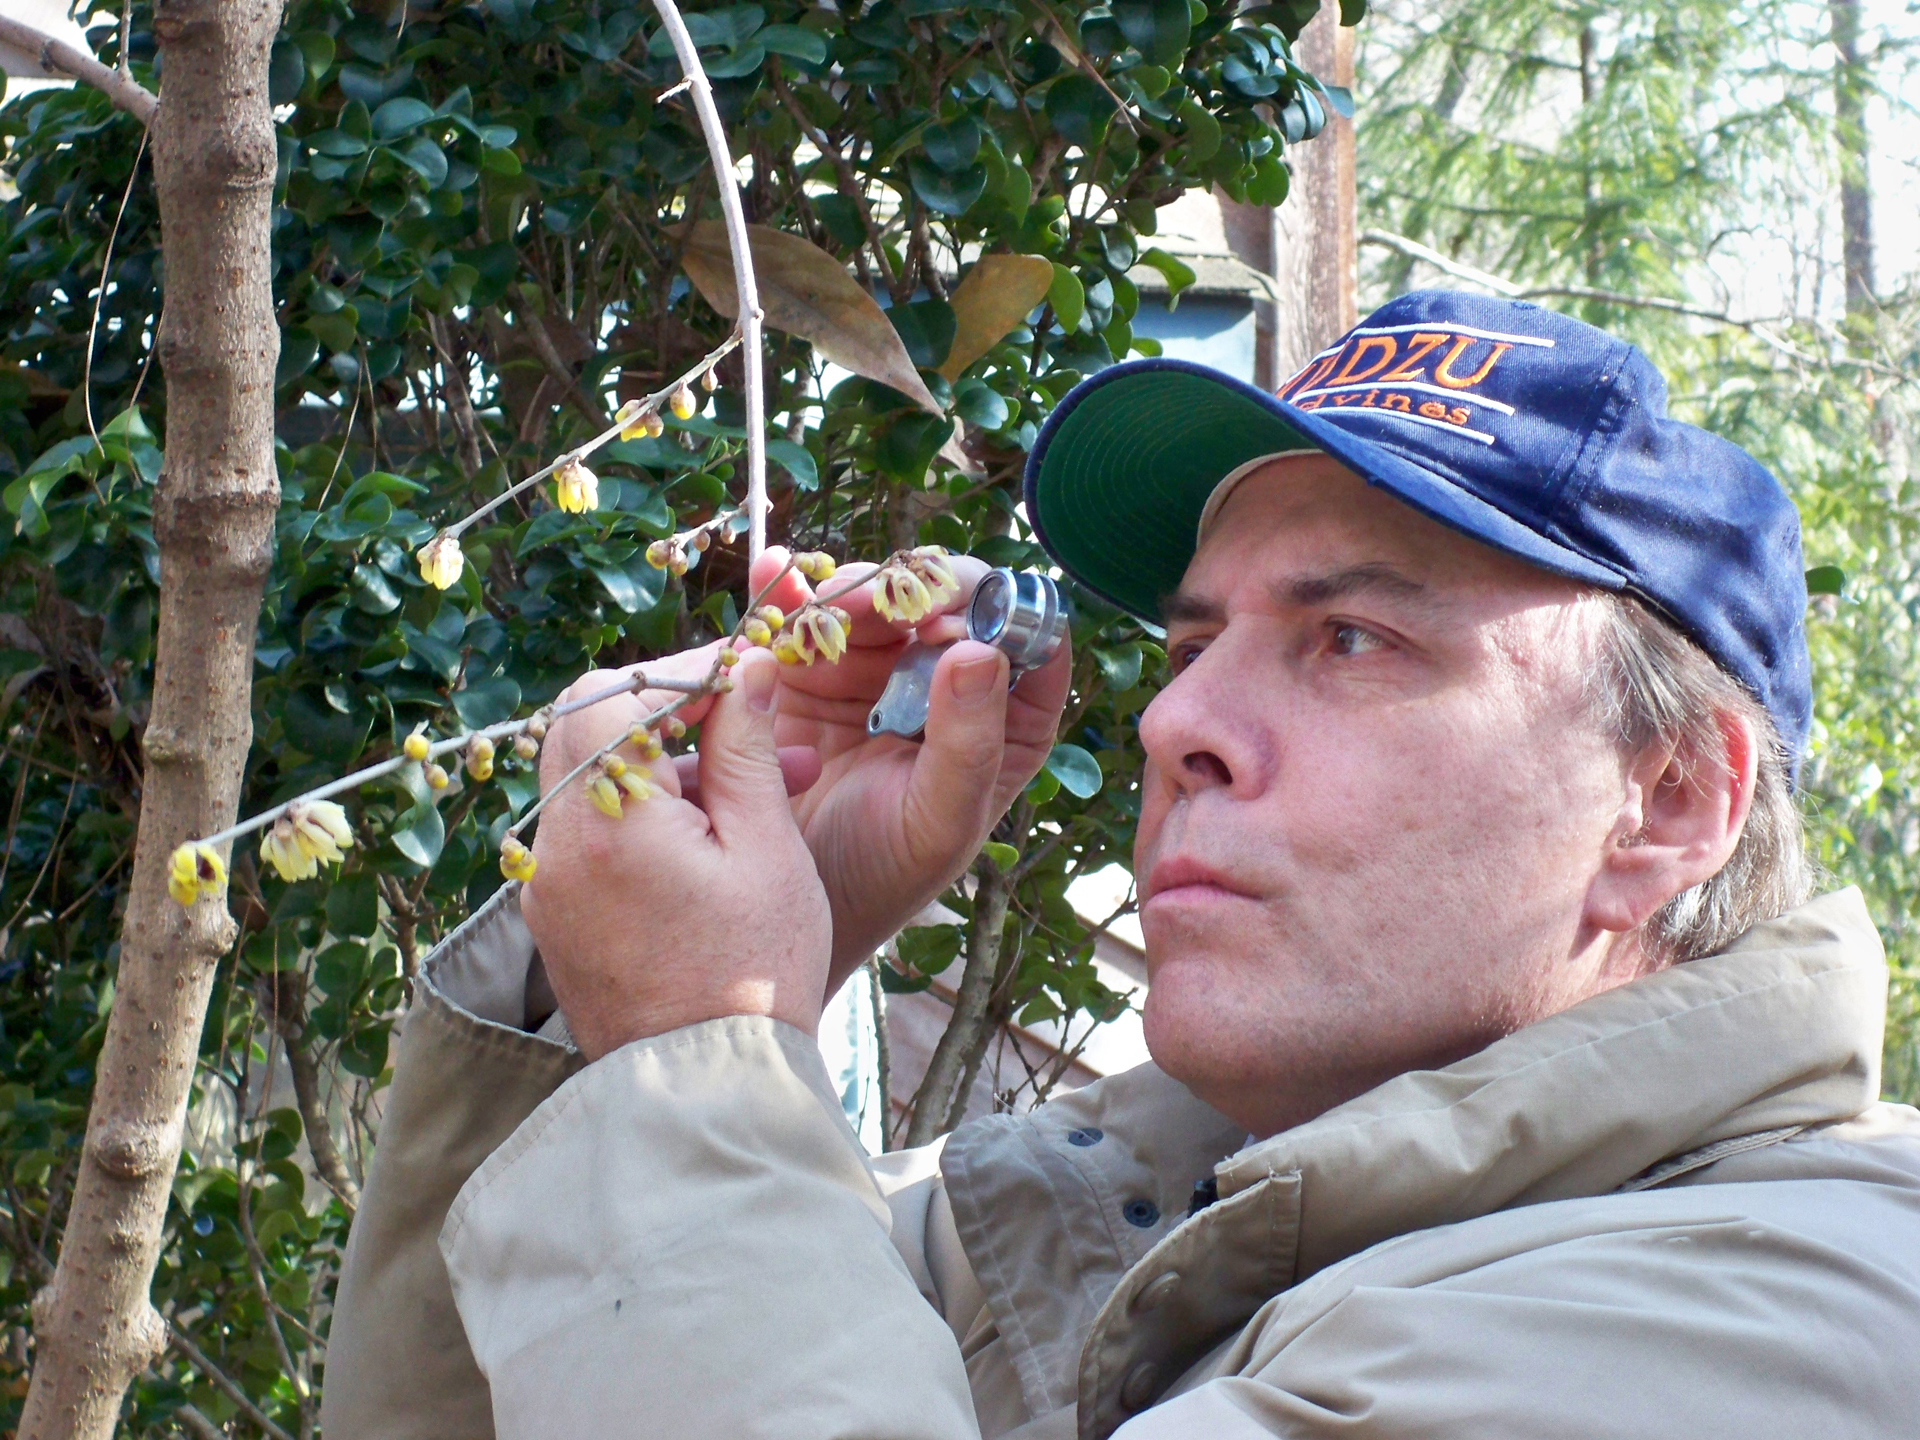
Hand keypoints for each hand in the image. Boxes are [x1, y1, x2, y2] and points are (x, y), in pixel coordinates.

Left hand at [518, 645, 833, 1060]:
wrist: (705, 1095)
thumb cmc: (751, 978)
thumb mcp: (768, 852)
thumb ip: (746, 751)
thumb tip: (747, 668)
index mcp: (608, 823)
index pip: (613, 696)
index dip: (677, 673)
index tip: (740, 675)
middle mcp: (556, 848)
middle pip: (584, 729)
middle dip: (665, 711)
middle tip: (742, 719)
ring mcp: (546, 886)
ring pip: (589, 780)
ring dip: (662, 765)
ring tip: (760, 788)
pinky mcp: (555, 917)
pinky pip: (589, 835)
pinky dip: (643, 815)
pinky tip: (715, 839)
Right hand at [749, 547, 1071, 987]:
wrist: (782, 902)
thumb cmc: (882, 875)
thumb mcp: (938, 822)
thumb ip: (968, 745)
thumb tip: (980, 652)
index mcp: (1007, 717)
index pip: (1026, 634)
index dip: (995, 610)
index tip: (945, 623)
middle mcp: (947, 681)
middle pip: (946, 598)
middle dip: (910, 589)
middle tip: (867, 606)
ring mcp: (879, 667)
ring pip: (875, 595)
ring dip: (844, 588)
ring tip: (814, 610)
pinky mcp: (812, 668)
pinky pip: (806, 612)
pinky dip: (788, 588)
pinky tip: (773, 579)